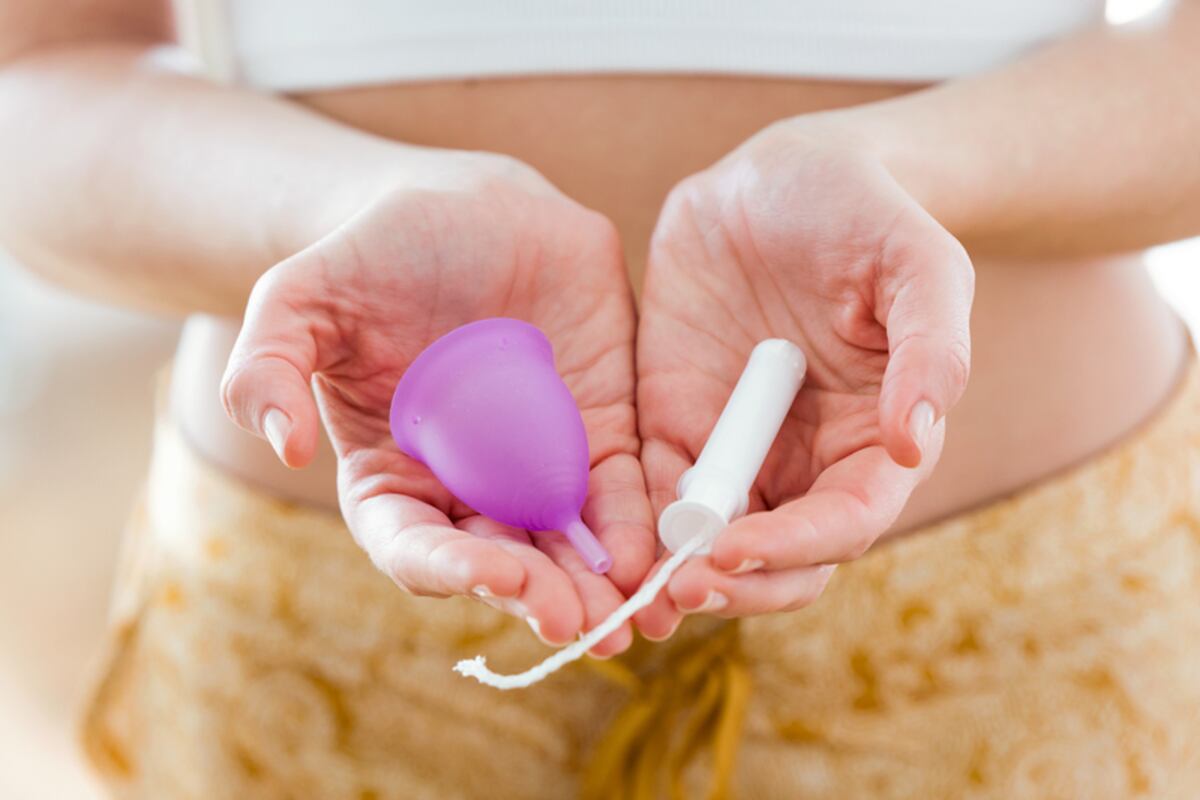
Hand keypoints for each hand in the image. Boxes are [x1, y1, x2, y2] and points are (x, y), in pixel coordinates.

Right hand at [221, 152, 653, 655]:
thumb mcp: (300, 298)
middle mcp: (466, 487)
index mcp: (393, 476)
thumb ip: (268, 366)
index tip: (488, 572)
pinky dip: (641, 526)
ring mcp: (537, 465)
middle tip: (576, 621)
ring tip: (627, 618)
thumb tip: (281, 443)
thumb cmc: (375, 255)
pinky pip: (622, 490)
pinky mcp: (600, 431)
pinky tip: (660, 555)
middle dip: (538, 596)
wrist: (468, 207)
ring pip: (568, 545)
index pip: (413, 546)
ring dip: (597, 586)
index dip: (447, 569)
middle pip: (501, 563)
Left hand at [634, 122, 973, 636]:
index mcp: (873, 440)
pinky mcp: (674, 420)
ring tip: (637, 590)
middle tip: (681, 590)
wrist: (782, 174)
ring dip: (676, 572)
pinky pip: (650, 486)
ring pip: (708, 540)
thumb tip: (912, 440)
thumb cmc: (867, 215)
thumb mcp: (919, 265)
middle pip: (776, 559)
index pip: (843, 522)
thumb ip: (931, 349)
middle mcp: (805, 460)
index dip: (793, 547)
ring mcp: (734, 446)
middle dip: (733, 585)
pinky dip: (632, 522)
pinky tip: (606, 539)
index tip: (737, 549)